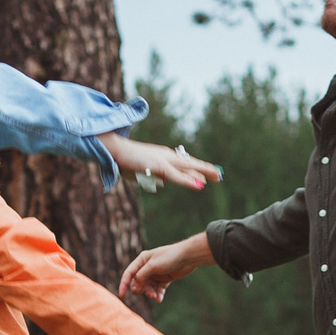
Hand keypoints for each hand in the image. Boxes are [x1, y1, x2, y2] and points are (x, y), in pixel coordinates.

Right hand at [100, 133, 220, 190]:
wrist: (116, 150)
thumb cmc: (125, 161)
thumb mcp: (143, 172)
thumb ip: (154, 176)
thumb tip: (163, 182)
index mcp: (163, 157)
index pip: (184, 163)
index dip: (197, 168)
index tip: (208, 173)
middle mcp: (167, 156)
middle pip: (190, 163)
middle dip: (206, 169)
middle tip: (220, 174)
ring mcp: (164, 160)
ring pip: (188, 167)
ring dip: (203, 172)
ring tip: (217, 176)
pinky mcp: (159, 166)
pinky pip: (177, 175)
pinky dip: (188, 180)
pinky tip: (200, 184)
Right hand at [118, 232, 212, 302]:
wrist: (188, 257)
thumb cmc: (170, 257)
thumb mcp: (152, 266)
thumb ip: (141, 276)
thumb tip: (134, 287)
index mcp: (142, 260)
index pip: (129, 274)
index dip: (124, 284)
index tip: (121, 295)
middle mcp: (147, 267)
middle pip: (137, 282)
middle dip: (140, 289)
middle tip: (147, 293)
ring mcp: (155, 274)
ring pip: (147, 287)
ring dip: (149, 293)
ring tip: (155, 296)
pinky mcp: (164, 279)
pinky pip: (157, 290)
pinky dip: (157, 295)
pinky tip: (159, 299)